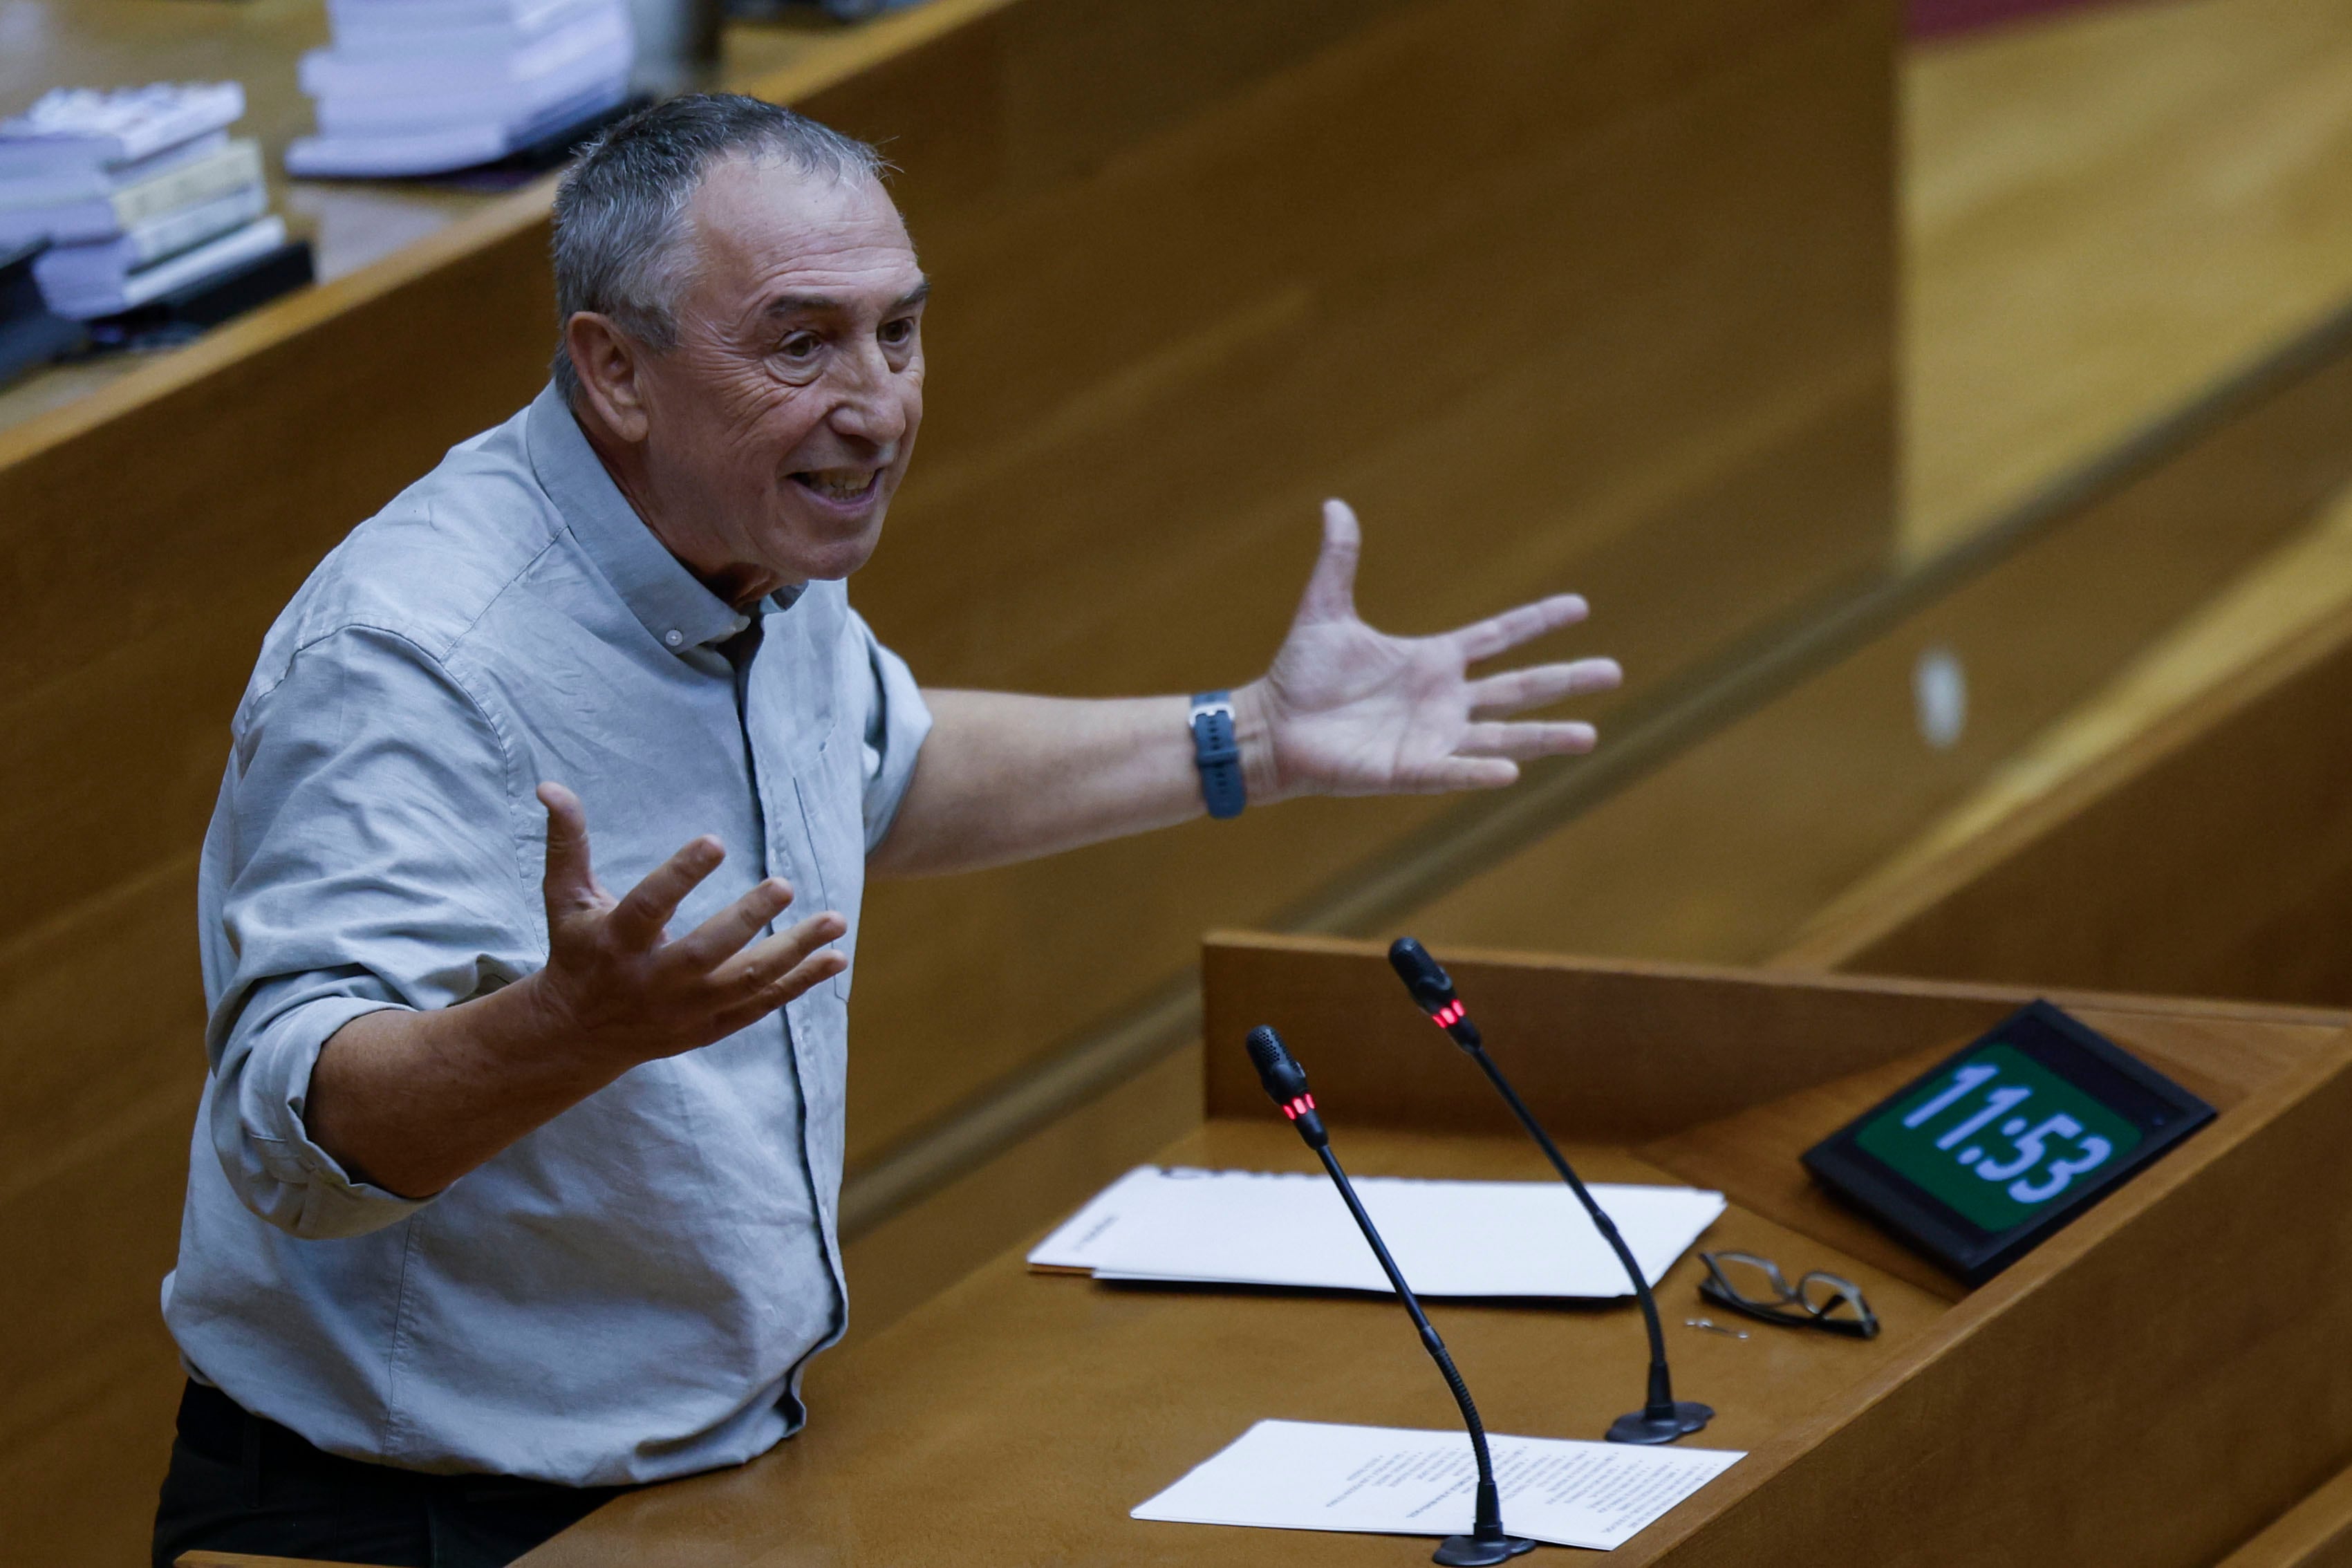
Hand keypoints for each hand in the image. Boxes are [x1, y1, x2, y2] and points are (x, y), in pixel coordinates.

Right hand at [527, 782, 846, 1067]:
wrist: (578, 1033)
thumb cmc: (577, 950)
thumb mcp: (565, 898)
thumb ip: (566, 843)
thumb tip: (551, 785)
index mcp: (616, 943)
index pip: (649, 906)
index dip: (680, 875)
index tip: (715, 841)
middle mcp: (652, 980)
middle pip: (705, 952)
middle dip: (747, 920)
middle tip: (786, 884)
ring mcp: (684, 1010)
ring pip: (745, 983)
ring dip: (795, 954)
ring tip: (836, 922)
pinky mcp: (708, 1028)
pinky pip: (761, 1005)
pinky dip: (799, 984)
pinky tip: (835, 958)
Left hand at [1239, 499, 1621, 798]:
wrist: (1270, 728)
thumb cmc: (1298, 676)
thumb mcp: (1323, 611)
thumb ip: (1338, 562)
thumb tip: (1335, 505)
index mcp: (1432, 660)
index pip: (1498, 637)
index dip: (1537, 621)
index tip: (1580, 606)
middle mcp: (1442, 700)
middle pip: (1518, 688)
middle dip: (1566, 679)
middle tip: (1614, 672)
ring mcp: (1430, 737)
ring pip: (1502, 737)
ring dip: (1544, 736)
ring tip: (1591, 736)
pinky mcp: (1408, 770)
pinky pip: (1452, 771)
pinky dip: (1480, 772)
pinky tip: (1514, 772)